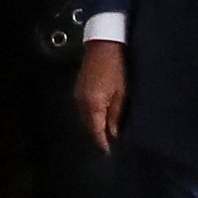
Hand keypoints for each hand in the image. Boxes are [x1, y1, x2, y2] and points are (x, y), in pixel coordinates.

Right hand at [74, 38, 125, 152]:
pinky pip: (82, 110)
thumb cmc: (116, 69)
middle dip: (98, 136)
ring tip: (104, 133)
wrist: (103, 46)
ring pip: (84, 119)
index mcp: (93, 105)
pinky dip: (89, 116)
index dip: (102, 143)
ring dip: (93, 126)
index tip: (109, 152)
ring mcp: (77, 96)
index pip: (96, 131)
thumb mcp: (121, 94)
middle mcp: (81, 103)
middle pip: (88, 127)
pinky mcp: (77, 90)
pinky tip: (98, 118)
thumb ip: (115, 116)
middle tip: (108, 144)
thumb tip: (113, 133)